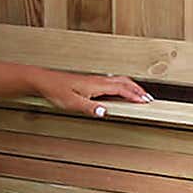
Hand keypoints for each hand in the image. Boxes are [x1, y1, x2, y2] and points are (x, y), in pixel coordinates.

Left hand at [31, 67, 152, 117]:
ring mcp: (94, 80)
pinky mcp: (89, 81)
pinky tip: (118, 90)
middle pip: (123, 82)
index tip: (146, 101)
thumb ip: (90, 108)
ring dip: (130, 86)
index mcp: (97, 85)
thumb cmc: (56, 91)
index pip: (122, 89)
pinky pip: (111, 81)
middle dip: (137, 90)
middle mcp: (97, 80)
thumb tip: (105, 112)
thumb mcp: (73, 103)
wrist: (44, 81)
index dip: (135, 95)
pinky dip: (121, 85)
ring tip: (138, 94)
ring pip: (118, 80)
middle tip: (148, 98)